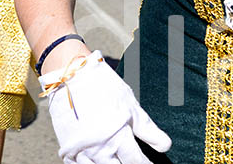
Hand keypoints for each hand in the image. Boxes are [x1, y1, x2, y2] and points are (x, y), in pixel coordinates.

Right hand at [40, 50, 170, 162]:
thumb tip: (165, 146)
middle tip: (136, 162)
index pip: (136, 161)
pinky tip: (98, 161)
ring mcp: (81, 151)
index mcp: (117, 136)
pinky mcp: (67, 150)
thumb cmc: (104, 87)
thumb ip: (147, 128)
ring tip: (118, 161)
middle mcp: (99, 148)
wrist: (71, 76)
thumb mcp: (130, 105)